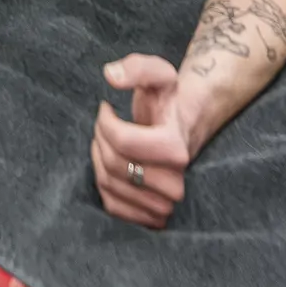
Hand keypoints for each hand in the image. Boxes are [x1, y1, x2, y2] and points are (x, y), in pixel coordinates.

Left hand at [89, 55, 191, 228]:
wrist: (186, 128)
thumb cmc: (168, 99)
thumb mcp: (158, 73)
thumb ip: (137, 67)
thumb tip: (111, 76)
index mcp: (176, 149)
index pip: (123, 141)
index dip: (105, 122)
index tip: (106, 109)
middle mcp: (176, 183)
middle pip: (113, 164)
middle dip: (101, 139)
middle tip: (105, 125)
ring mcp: (165, 205)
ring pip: (109, 185)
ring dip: (99, 159)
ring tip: (108, 142)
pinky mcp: (152, 219)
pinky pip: (112, 206)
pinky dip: (103, 184)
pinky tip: (111, 165)